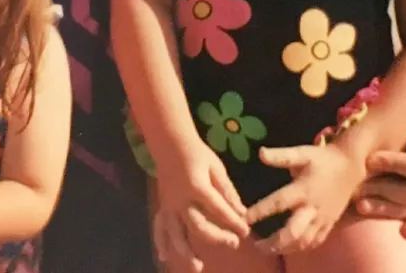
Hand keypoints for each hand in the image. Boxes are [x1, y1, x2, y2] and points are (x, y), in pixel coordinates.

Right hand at [153, 141, 249, 268]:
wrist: (170, 144)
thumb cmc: (197, 154)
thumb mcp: (217, 168)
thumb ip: (228, 191)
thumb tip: (242, 212)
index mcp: (197, 186)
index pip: (218, 209)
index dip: (233, 222)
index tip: (246, 231)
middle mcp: (181, 199)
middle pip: (198, 225)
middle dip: (216, 237)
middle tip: (233, 243)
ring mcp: (169, 205)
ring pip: (176, 232)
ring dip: (185, 251)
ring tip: (197, 266)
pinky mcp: (162, 207)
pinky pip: (159, 227)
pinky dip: (160, 242)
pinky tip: (164, 257)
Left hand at [246, 143, 365, 254]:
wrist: (351, 166)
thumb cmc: (323, 159)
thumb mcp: (302, 153)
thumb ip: (281, 156)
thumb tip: (260, 153)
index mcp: (303, 189)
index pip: (278, 203)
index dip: (260, 211)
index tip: (244, 219)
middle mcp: (313, 207)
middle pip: (293, 232)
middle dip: (273, 242)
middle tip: (256, 246)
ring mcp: (323, 218)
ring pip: (304, 241)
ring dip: (285, 249)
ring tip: (269, 250)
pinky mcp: (330, 223)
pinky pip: (316, 241)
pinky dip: (301, 248)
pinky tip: (289, 249)